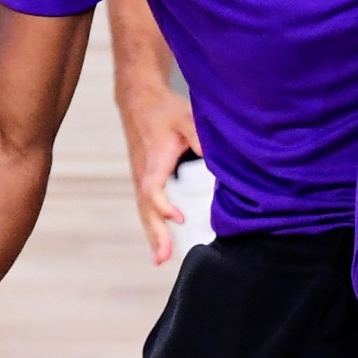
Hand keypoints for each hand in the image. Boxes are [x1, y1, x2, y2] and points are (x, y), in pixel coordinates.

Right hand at [116, 76, 201, 264]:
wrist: (139, 99)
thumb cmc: (164, 110)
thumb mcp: (186, 117)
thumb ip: (200, 138)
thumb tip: (217, 162)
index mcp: (153, 160)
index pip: (152, 189)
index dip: (163, 205)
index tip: (179, 218)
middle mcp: (143, 173)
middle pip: (145, 209)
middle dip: (155, 233)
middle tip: (163, 257)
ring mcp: (141, 177)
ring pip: (144, 211)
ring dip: (152, 235)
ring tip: (161, 258)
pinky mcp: (144, 177)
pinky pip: (146, 206)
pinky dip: (152, 224)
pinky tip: (160, 241)